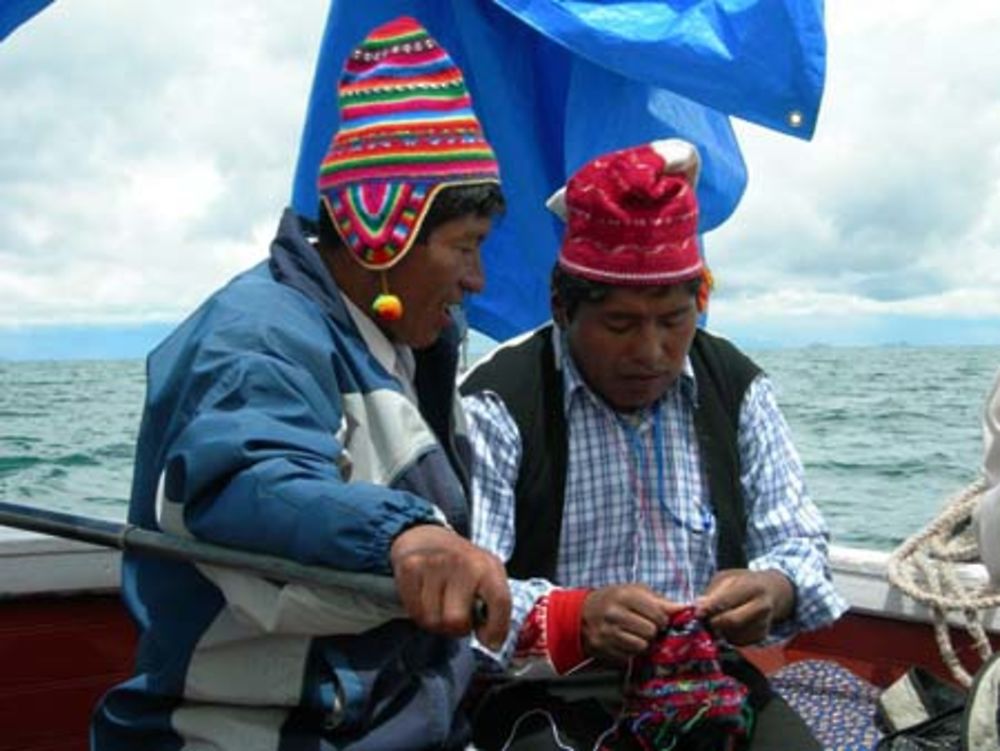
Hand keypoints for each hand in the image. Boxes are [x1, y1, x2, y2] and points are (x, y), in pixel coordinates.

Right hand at [390, 524, 510, 649]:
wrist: (426, 537)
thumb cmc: (462, 565)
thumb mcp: (488, 575)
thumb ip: (495, 605)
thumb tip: (491, 642)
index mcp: (487, 566)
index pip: (500, 601)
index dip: (497, 629)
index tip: (491, 641)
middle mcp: (462, 562)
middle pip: (457, 622)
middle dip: (457, 628)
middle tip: (457, 615)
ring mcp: (433, 564)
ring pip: (433, 621)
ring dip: (437, 622)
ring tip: (441, 605)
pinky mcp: (410, 568)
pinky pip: (414, 612)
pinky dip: (419, 613)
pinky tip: (425, 598)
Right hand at [581, 584, 683, 663]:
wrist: (582, 613)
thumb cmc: (614, 600)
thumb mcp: (635, 591)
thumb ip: (660, 601)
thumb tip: (685, 609)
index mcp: (625, 595)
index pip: (658, 614)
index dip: (662, 619)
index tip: (658, 619)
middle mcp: (615, 614)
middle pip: (650, 632)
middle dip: (652, 631)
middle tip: (646, 627)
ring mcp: (607, 632)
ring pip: (641, 646)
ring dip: (643, 643)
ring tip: (635, 634)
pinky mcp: (604, 648)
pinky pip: (629, 656)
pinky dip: (631, 651)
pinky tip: (625, 641)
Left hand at [695, 569, 794, 644]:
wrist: (772, 591)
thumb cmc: (744, 582)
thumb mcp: (727, 578)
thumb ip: (713, 592)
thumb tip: (699, 607)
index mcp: (752, 587)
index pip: (727, 601)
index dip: (709, 608)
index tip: (697, 612)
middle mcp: (762, 606)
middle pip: (732, 621)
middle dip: (713, 622)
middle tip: (702, 619)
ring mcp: (763, 623)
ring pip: (733, 634)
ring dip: (719, 630)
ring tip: (717, 619)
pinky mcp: (761, 636)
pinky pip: (737, 641)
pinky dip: (727, 635)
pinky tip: (728, 625)